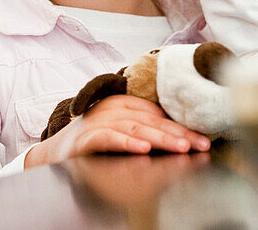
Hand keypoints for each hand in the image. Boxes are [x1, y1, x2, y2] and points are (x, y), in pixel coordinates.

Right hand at [24, 95, 211, 167]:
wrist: (53, 154)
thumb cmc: (93, 142)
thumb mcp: (121, 130)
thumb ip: (145, 128)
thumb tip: (181, 136)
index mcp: (124, 104)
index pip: (159, 115)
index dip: (182, 127)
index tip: (204, 140)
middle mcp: (113, 109)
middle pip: (152, 120)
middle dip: (179, 134)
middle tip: (201, 145)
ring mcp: (99, 122)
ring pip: (136, 128)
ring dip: (161, 138)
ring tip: (181, 147)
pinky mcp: (86, 138)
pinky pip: (110, 139)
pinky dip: (128, 143)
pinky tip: (144, 149)